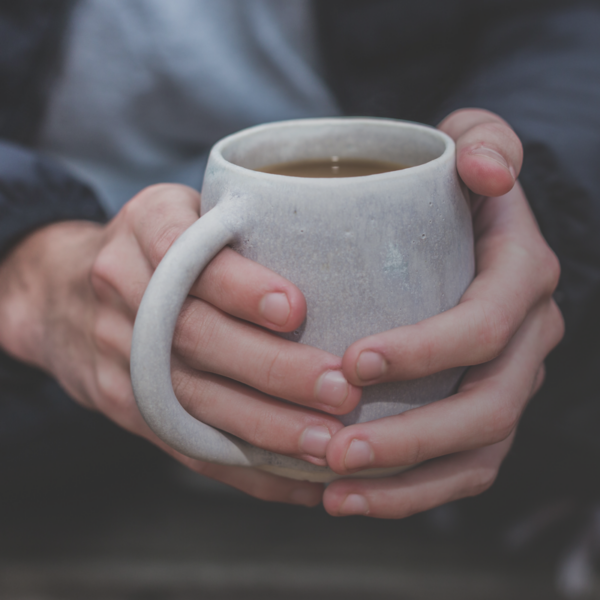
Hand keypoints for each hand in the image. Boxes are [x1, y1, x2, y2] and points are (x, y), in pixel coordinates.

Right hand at [0, 184, 365, 505]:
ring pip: (193, 399)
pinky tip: (293, 479)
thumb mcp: (178, 210)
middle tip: (337, 390)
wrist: (60, 294)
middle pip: (196, 337)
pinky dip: (243, 468)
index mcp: (144, 230)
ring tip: (326, 442)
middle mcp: (124, 291)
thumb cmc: (148, 246)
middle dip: (272, 369)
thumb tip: (329, 253)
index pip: (190, 256)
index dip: (240, 287)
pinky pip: (184, 442)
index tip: (294, 310)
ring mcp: (119, 355)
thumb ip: (232, 227)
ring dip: (265, 427)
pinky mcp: (126, 404)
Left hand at [321, 109, 564, 517]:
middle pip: (485, 407)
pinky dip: (407, 493)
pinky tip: (345, 499)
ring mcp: (509, 384)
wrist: (474, 229)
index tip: (353, 361)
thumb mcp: (475, 144)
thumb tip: (488, 173)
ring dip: (405, 480)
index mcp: (523, 280)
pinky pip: (459, 471)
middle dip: (411, 435)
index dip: (428, 350)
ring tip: (333, 490)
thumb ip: (484, 143)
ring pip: (474, 453)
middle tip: (337, 448)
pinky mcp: (485, 415)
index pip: (484, 325)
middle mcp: (526, 341)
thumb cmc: (458, 189)